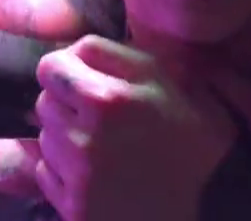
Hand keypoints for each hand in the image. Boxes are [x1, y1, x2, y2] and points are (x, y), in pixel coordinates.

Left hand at [32, 36, 250, 220]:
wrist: (205, 216)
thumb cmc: (202, 152)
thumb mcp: (190, 92)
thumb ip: (143, 62)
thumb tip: (93, 47)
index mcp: (120, 95)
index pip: (70, 53)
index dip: (78, 60)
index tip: (90, 72)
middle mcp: (93, 127)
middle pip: (49, 88)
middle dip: (67, 93)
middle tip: (93, 109)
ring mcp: (79, 167)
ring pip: (44, 128)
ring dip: (64, 131)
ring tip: (98, 144)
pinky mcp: (71, 202)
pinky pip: (45, 169)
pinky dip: (61, 169)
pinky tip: (93, 174)